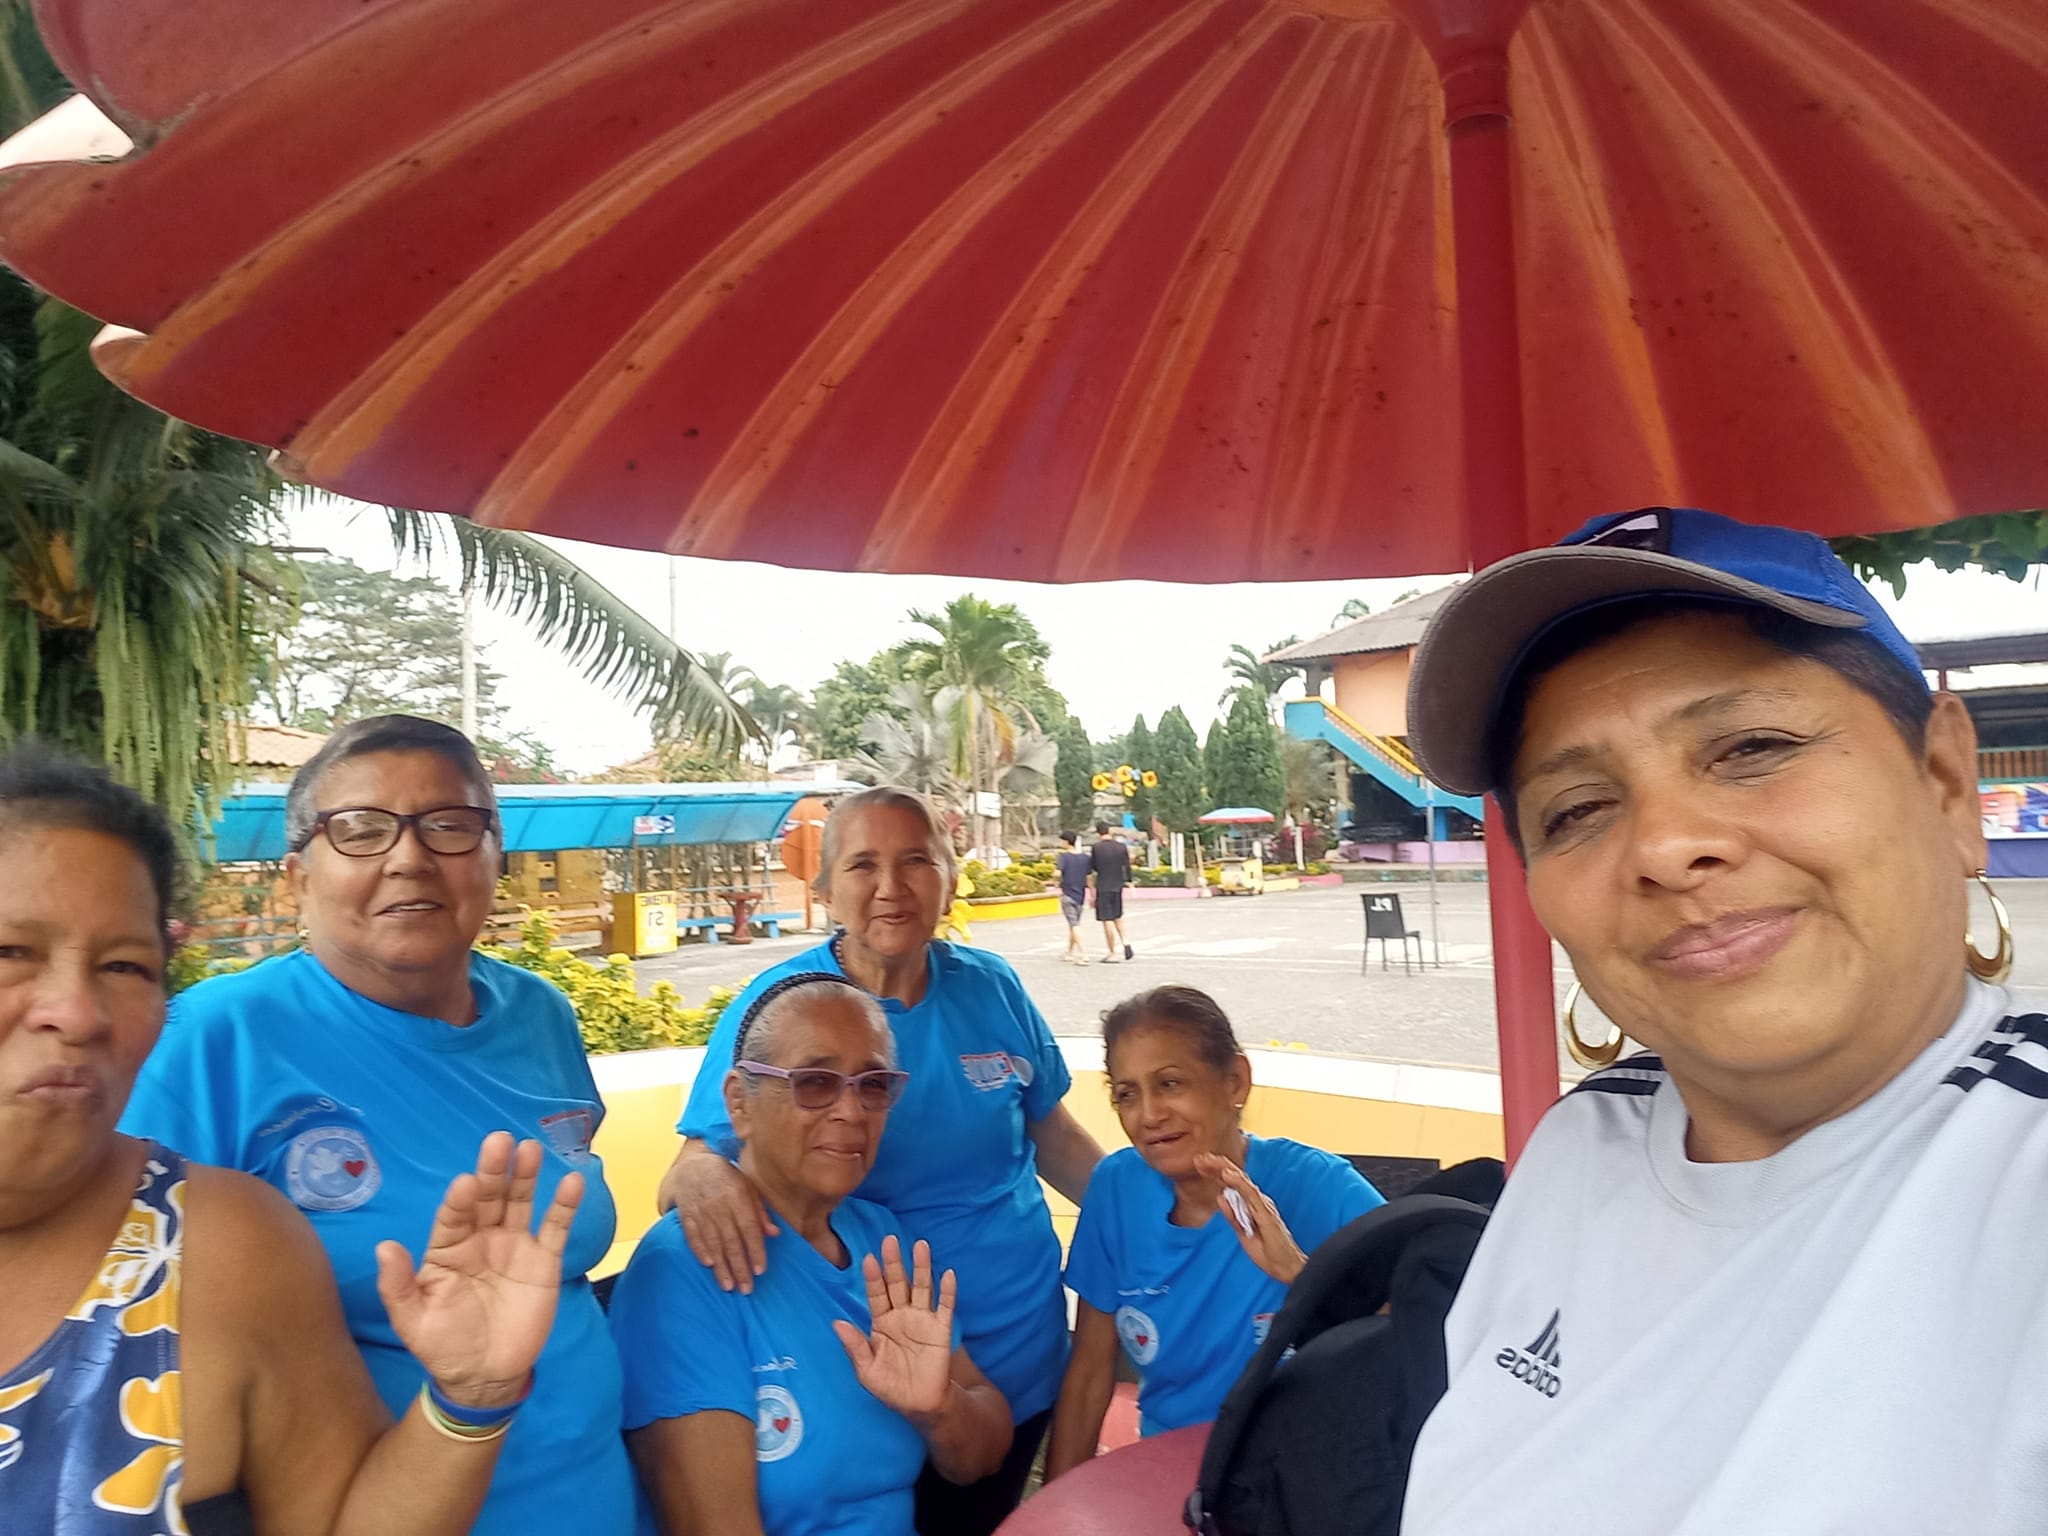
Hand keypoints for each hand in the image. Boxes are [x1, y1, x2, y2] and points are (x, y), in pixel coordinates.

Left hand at [375, 1131, 581, 1407]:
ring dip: (526, 1176)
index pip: (454, 1215)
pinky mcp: (544, 1261)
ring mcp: (515, 1246)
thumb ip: (398, 1285)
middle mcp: (482, 1238)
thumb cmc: (443, 1345)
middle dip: (494, 1170)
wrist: (484, 1376)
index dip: (460, 1199)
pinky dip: (564, 1205)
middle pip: (489, 1198)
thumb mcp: (412, 1320)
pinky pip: (555, 1228)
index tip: (466, 1182)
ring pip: (521, 1203)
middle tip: (499, 1141)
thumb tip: (384, 1247)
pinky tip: (571, 1182)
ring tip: (529, 1150)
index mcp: (448, 1248)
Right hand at [663, 1144, 778, 1293]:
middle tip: (747, 1288)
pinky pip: (693, 1236)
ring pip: (713, 1243)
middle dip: (740, 1267)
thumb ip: (760, 1211)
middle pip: (731, 1241)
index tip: (760, 1270)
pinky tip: (708, 1265)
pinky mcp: (686, 1216)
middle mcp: (720, 1205)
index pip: (749, 1228)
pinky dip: (700, 1250)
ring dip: (721, 1266)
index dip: (756, 1250)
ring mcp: (701, 1211)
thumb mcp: (748, 1187)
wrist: (693, 1166)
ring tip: (728, 1286)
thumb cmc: (726, 1179)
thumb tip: (774, 1234)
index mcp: (738, 1197)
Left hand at [832, 1236, 956, 1419]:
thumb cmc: (890, 1387)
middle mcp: (902, 1316)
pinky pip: (945, 1307)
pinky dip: (947, 1291)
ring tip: (921, 1246)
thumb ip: (855, 1346)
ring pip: (922, 1288)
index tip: (869, 1258)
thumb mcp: (866, 1371)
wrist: (919, 1405)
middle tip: (891, 1240)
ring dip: (922, 1267)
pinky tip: (948, 1275)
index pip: (877, 1294)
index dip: (873, 1278)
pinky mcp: (941, 1330)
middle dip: (895, 1263)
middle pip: (898, 1283)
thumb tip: (837, 1322)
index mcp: (881, 1323)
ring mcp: (922, 1320)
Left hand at [1194, 1152, 1307, 1285]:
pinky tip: (1227, 1174)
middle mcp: (1258, 1201)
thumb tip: (1220, 1197)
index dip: (1216, 1172)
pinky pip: (1251, 1194)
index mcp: (1252, 1205)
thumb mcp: (1243, 1232)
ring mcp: (1263, 1205)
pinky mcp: (1266, 1212)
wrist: (1286, 1267)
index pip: (1233, 1184)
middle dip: (1217, 1165)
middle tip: (1200, 1158)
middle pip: (1236, 1177)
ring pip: (1242, 1181)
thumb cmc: (1268, 1252)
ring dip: (1224, 1169)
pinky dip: (1238, 1182)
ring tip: (1209, 1160)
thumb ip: (1233, 1215)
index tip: (1200, 1164)